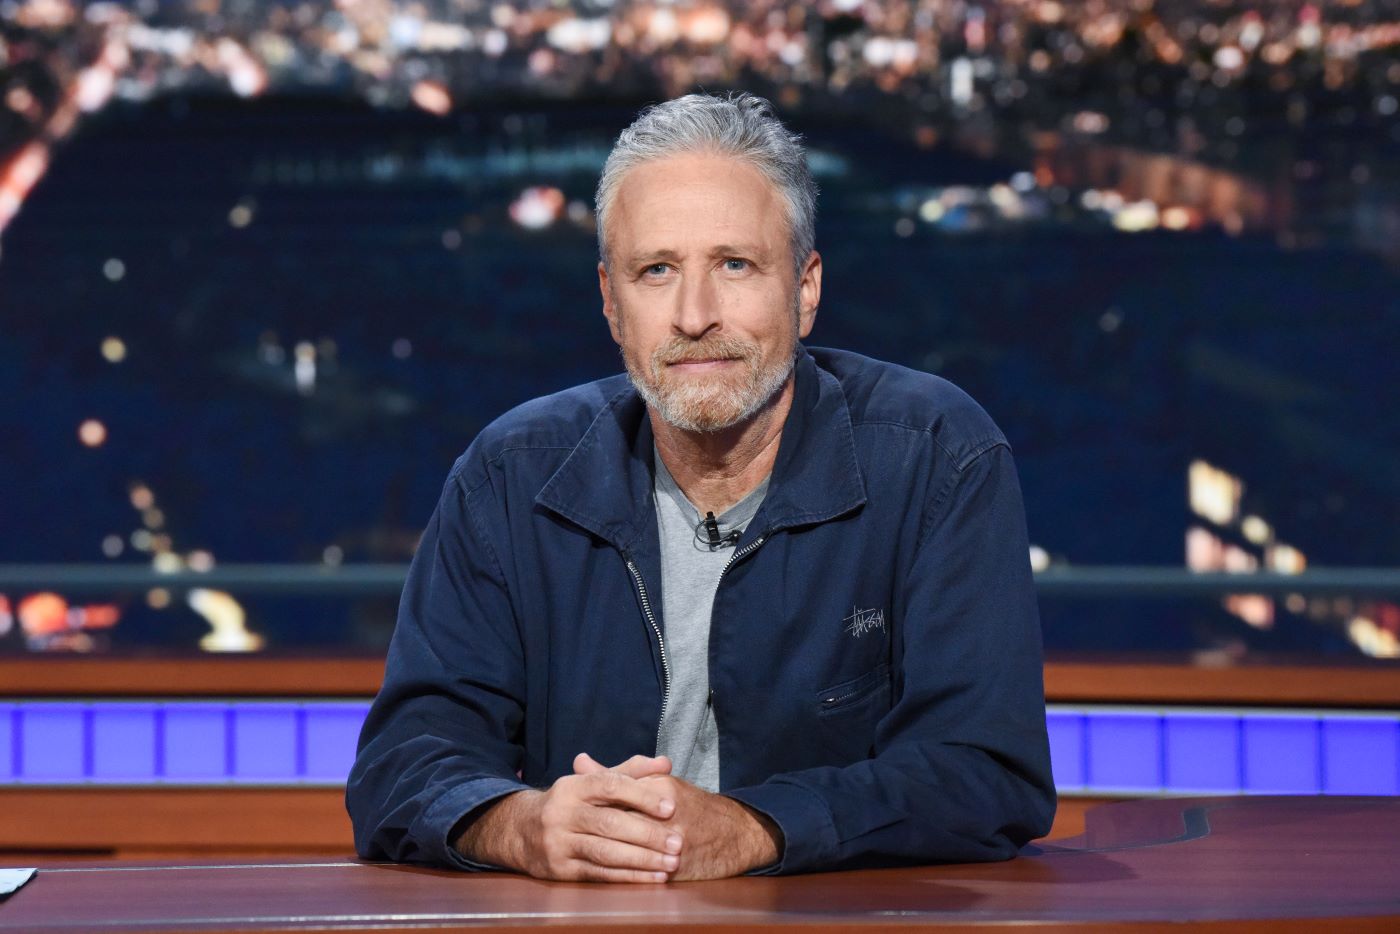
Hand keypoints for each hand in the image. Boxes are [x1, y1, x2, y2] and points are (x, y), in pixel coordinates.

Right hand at [453, 753, 681, 882]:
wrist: (521, 831)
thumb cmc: (570, 804)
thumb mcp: (591, 782)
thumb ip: (629, 772)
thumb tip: (665, 763)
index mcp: (572, 786)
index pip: (610, 786)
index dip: (642, 795)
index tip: (670, 807)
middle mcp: (561, 813)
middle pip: (610, 823)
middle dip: (648, 834)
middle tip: (678, 842)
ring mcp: (558, 843)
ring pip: (605, 853)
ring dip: (642, 860)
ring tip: (671, 863)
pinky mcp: (559, 870)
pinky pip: (599, 874)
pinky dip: (629, 877)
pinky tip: (653, 878)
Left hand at [574, 756, 782, 880]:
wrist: (733, 833)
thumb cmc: (687, 804)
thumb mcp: (655, 782)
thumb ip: (616, 774)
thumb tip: (578, 762)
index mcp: (659, 789)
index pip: (614, 794)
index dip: (588, 805)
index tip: (570, 812)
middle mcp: (666, 815)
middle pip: (616, 824)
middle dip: (590, 832)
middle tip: (566, 837)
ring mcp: (672, 844)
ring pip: (626, 851)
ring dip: (601, 856)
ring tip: (581, 855)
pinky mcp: (677, 868)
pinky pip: (642, 874)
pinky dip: (621, 876)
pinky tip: (603, 875)